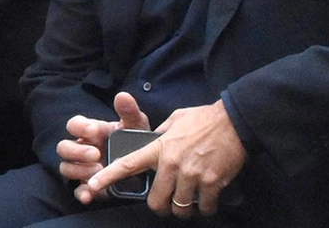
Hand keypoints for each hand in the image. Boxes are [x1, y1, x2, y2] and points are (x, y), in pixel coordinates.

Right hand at [58, 92, 150, 204]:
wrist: (146, 167)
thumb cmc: (135, 142)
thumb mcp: (136, 126)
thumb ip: (129, 112)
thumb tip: (122, 96)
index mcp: (90, 131)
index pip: (74, 125)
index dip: (79, 127)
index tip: (93, 130)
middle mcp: (82, 148)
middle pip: (63, 147)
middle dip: (76, 151)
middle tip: (95, 154)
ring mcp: (82, 168)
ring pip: (66, 167)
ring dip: (79, 170)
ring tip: (98, 171)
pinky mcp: (88, 186)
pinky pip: (77, 191)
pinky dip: (82, 193)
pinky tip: (90, 195)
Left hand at [87, 99, 245, 217]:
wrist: (236, 120)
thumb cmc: (204, 119)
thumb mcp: (175, 121)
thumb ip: (160, 135)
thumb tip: (152, 142)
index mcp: (159, 147)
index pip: (127, 164)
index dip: (107, 177)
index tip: (92, 186)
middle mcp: (172, 164)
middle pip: (156, 201)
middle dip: (160, 206)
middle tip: (166, 203)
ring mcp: (192, 175)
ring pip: (180, 208)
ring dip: (183, 209)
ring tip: (189, 202)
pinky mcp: (212, 183)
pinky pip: (204, 207)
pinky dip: (205, 208)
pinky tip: (207, 201)